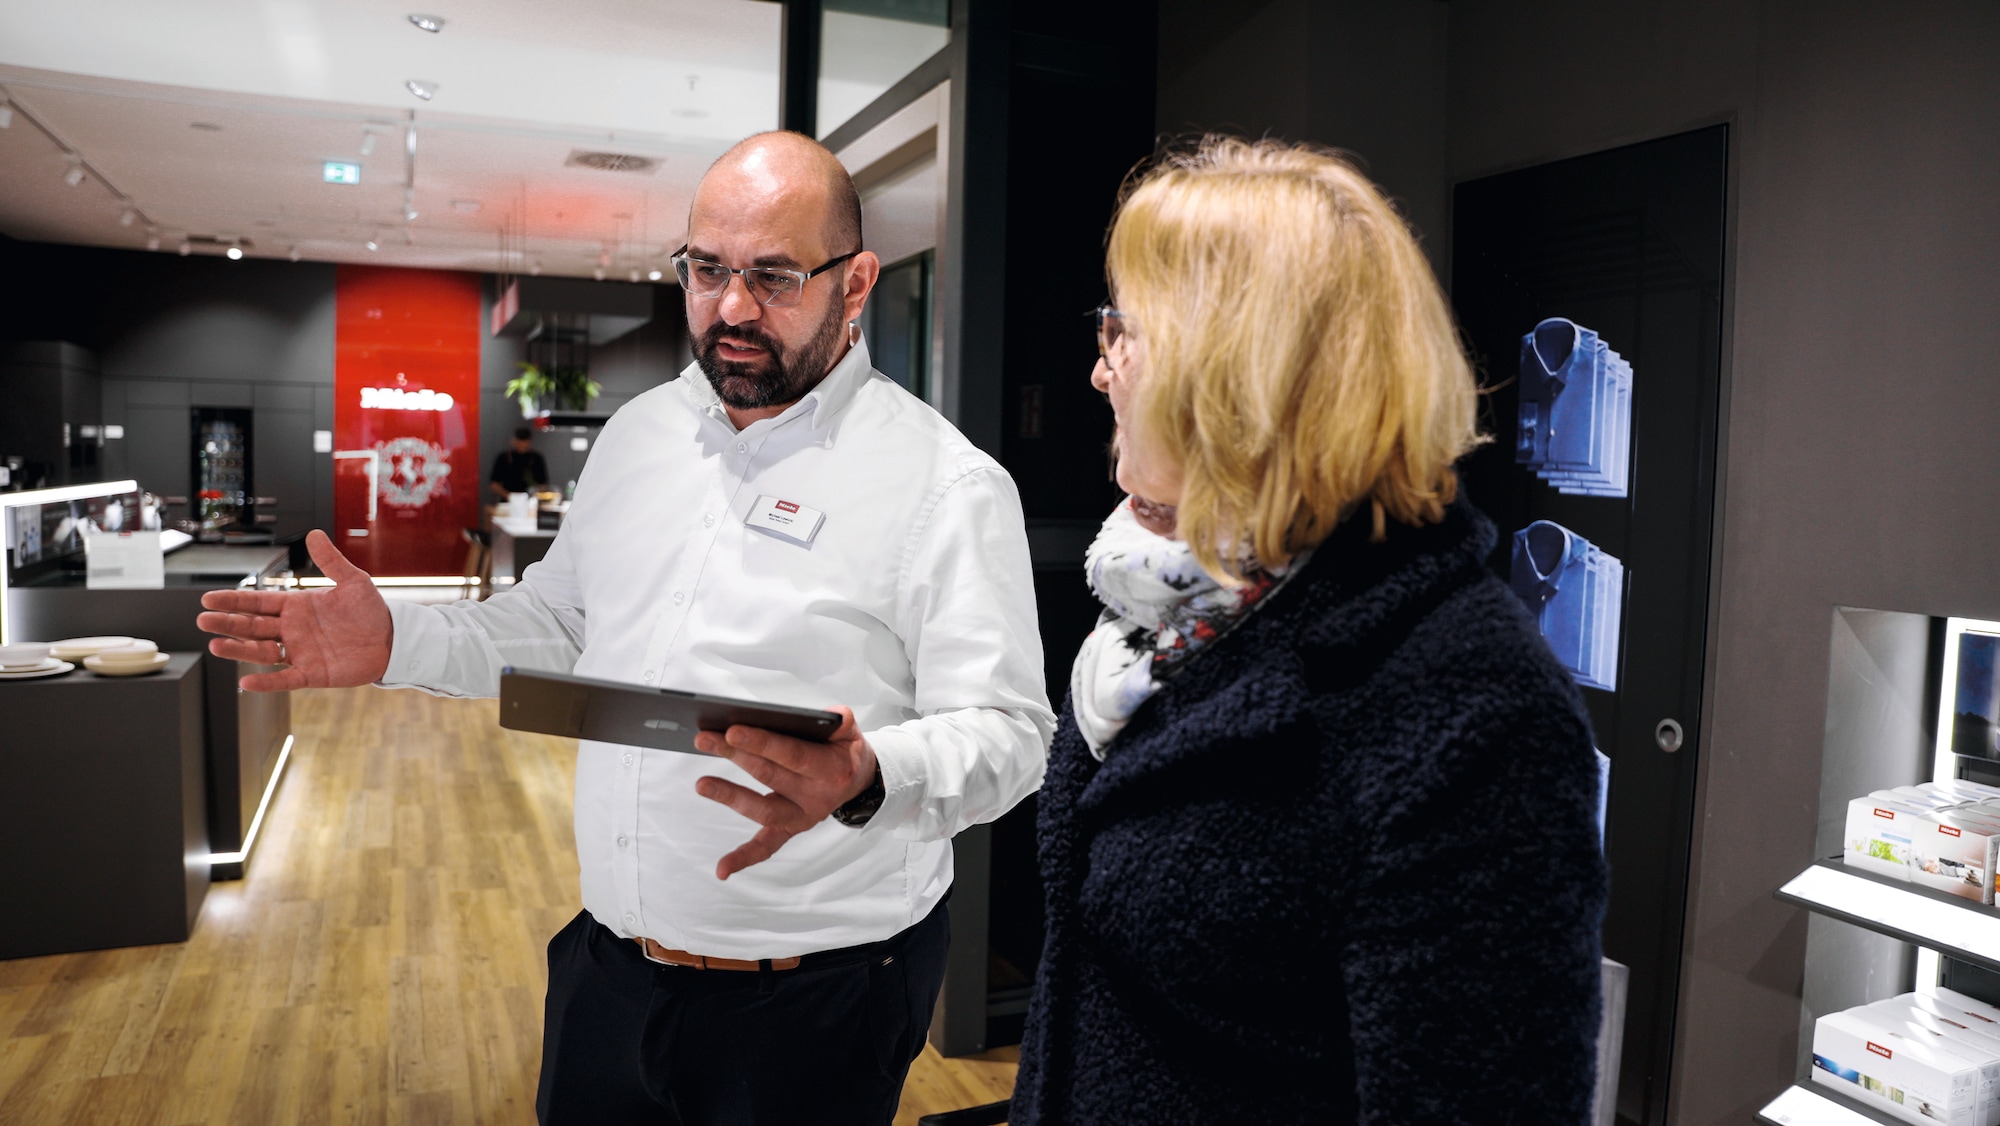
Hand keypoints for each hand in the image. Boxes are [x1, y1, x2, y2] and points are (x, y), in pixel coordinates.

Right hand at [196, 530, 392, 691]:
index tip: (208, 598)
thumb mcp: (354, 581)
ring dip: (238, 650)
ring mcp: (299, 652)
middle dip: (228, 623)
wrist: (392, 638)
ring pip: (261, 652)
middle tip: (203, 620)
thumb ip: (331, 561)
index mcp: (296, 606)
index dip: (234, 601)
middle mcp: (292, 629)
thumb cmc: (370, 610)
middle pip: (252, 626)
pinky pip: (285, 679)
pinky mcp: (312, 673)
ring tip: (215, 646)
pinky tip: (246, 682)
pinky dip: (266, 682)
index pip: (258, 602)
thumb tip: (314, 534)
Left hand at [693, 707, 876, 879]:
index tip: (732, 730)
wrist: (859, 782)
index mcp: (832, 770)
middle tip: (705, 739)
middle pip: (769, 775)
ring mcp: (802, 817)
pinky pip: (767, 847)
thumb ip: (841, 721)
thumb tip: (832, 716)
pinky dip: (744, 858)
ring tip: (701, 784)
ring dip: (729, 796)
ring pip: (762, 809)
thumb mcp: (850, 732)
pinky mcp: (790, 830)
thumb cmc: (845, 751)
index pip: (792, 755)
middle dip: (735, 755)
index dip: (762, 743)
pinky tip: (722, 869)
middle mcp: (816, 797)